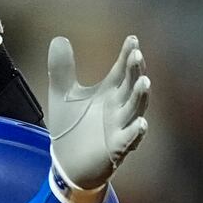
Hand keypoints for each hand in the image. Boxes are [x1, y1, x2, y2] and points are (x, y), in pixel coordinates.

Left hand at [46, 35, 150, 198]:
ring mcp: (119, 128)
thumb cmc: (71, 129)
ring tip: (144, 82)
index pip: (121, 71)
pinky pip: (130, 139)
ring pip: (135, 110)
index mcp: (108, 93)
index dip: (127, 56)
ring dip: (140, 97)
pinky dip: (136, 132)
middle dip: (135, 72)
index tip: (132, 40)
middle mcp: (117, 108)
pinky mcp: (116, 148)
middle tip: (137, 56)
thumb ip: (62, 69)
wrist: (67, 163)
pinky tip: (141, 124)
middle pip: (130, 86)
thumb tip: (59, 38)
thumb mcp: (62, 95)